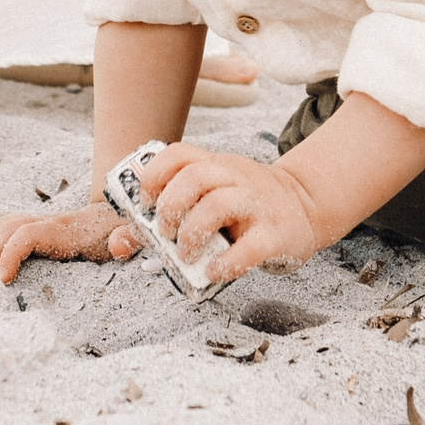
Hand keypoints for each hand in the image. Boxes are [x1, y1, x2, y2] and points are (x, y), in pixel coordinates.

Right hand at [0, 201, 138, 284]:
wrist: (118, 215)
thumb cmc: (121, 231)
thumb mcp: (130, 236)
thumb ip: (127, 240)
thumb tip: (119, 247)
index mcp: (66, 230)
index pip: (27, 233)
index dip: (10, 254)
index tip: (5, 280)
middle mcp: (48, 223)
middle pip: (7, 226)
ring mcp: (39, 224)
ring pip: (2, 224)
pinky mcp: (35, 229)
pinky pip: (5, 229)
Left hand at [138, 142, 320, 281]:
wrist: (306, 207)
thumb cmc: (245, 210)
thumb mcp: (210, 199)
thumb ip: (166, 219)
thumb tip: (119, 244)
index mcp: (216, 165)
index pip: (178, 154)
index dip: (154, 178)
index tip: (146, 205)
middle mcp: (236, 177)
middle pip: (195, 176)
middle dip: (170, 207)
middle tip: (167, 233)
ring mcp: (257, 204)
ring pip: (219, 203)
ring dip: (193, 232)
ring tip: (187, 253)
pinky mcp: (276, 234)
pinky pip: (249, 247)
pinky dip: (226, 263)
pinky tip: (214, 270)